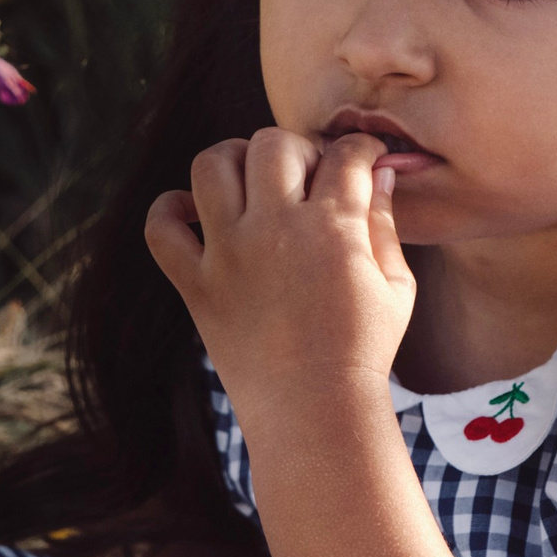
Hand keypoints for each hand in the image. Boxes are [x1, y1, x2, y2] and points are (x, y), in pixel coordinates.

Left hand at [143, 128, 415, 424]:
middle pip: (273, 144)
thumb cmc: (363, 350)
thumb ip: (385, 223)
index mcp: (333, 228)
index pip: (343, 155)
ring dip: (234, 160)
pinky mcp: (197, 285)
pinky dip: (171, 211)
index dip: (360, 150)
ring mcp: (228, 255)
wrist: (314, 412)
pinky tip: (197, 217)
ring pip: (211, 164)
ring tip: (252, 184)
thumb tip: (380, 174)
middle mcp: (275, 230)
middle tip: (308, 178)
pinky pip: (161, 228)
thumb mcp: (396, 286)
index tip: (361, 162)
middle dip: (297, 149)